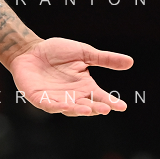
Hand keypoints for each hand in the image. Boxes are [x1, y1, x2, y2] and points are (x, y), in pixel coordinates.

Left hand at [8, 37, 133, 115]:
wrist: (29, 49)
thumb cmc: (56, 52)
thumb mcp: (84, 53)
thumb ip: (104, 59)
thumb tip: (130, 62)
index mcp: (84, 86)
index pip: (100, 97)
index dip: (111, 102)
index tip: (122, 106)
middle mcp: (72, 96)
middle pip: (87, 106)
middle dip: (95, 108)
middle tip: (106, 108)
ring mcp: (56, 99)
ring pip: (70, 108)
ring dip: (78, 109)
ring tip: (88, 108)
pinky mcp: (39, 98)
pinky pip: (49, 105)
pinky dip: (56, 107)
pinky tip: (63, 106)